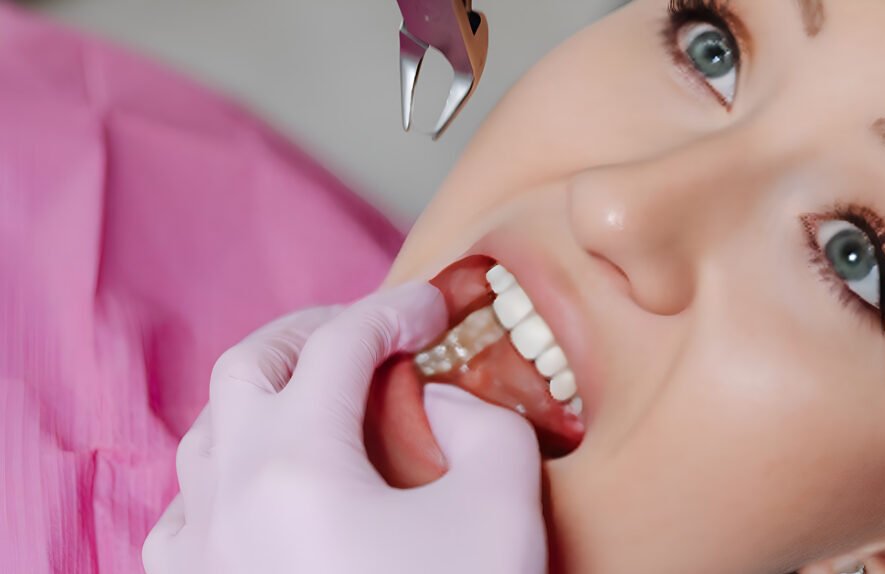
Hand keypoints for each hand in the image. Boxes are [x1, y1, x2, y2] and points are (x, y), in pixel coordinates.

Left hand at [142, 282, 545, 573]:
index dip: (394, 310)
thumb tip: (438, 403)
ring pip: (207, 434)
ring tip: (319, 399)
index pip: (341, 345)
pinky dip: (225, 473)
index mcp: (298, 465)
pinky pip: (184, 510)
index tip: (434, 309)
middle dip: (310, 333)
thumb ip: (486, 428)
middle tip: (367, 333)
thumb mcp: (501, 512)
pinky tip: (263, 488)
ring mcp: (201, 553)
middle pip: (249, 368)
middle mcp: (229, 497)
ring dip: (264, 396)